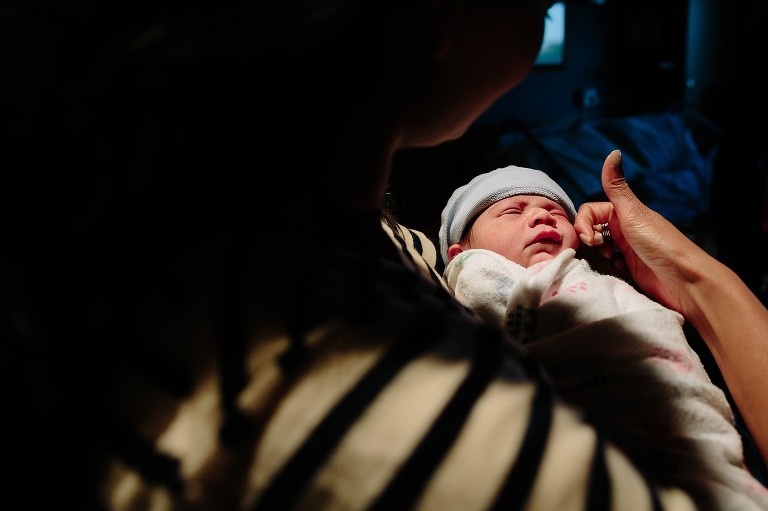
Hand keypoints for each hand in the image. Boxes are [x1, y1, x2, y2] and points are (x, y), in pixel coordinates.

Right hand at [574, 149, 707, 315]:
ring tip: (605, 263)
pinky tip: (614, 273)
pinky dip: (605, 270)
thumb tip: (614, 151)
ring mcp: (627, 251)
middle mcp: (625, 229)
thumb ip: (617, 186)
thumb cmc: (660, 244)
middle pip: (591, 230)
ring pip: (598, 249)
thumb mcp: (634, 213)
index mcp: (624, 213)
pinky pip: (607, 267)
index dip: (583, 224)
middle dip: (588, 240)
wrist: (685, 281)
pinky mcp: (630, 271)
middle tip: (599, 251)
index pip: (590, 212)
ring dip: (595, 255)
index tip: (589, 239)